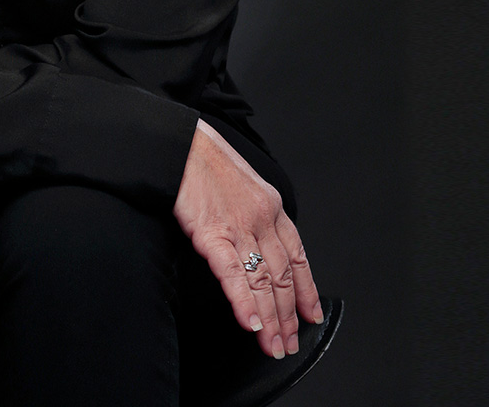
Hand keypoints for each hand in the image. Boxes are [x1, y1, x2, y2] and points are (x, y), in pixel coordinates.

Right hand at [173, 119, 322, 359]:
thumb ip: (251, 209)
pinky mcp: (212, 232)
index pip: (297, 255)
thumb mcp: (240, 180)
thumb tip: (254, 238)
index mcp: (271, 204)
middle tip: (289, 343)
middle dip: (288, 315)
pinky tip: (251, 324)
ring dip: (270, 319)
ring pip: (263, 281)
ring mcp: (239, 225)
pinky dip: (244, 303)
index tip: (310, 314)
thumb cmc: (201, 156)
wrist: (178, 142)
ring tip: (273, 345)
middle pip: (282, 275)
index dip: (306, 289)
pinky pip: (234, 275)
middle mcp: (262, 217)